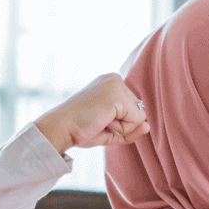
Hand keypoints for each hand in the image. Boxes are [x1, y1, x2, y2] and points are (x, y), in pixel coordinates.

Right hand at [35, 73, 150, 154]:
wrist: (60, 128)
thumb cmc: (81, 129)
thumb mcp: (111, 128)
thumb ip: (132, 127)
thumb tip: (148, 126)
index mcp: (111, 83)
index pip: (134, 110)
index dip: (120, 123)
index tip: (98, 120)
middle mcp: (115, 79)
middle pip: (138, 113)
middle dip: (122, 125)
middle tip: (97, 121)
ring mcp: (116, 85)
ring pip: (139, 118)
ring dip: (121, 128)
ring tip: (99, 121)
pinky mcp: (117, 95)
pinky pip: (136, 121)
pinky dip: (121, 129)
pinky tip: (102, 121)